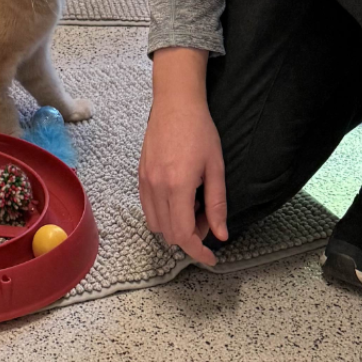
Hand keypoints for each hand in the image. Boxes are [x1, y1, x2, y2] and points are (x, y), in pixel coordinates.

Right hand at [138, 48, 227, 264]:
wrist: (175, 103)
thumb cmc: (200, 131)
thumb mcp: (216, 167)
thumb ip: (217, 204)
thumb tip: (221, 235)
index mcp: (178, 186)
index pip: (183, 234)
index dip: (198, 251)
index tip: (212, 257)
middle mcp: (157, 186)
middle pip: (169, 233)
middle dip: (191, 237)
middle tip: (209, 220)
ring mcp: (145, 180)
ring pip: (155, 223)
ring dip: (175, 227)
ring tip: (195, 208)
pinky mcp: (140, 174)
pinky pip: (148, 208)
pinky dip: (163, 214)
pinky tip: (179, 200)